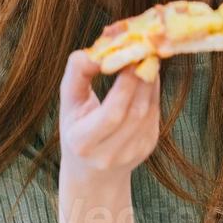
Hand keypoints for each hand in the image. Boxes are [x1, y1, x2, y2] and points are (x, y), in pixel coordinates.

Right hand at [59, 51, 160, 181]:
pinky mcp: (147, 147)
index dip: (125, 85)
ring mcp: (132, 152)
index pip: (112, 113)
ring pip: (149, 111)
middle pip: (134, 111)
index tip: (130, 57)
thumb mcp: (68, 103)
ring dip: (150, 82)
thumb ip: (77, 74)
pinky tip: (147, 77)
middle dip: (141, 79)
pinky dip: (153, 92)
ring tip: (145, 60)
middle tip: (143, 51)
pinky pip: (154, 114)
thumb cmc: (76, 127)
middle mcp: (109, 153)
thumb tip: (96, 52)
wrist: (91, 170)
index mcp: (84, 142)